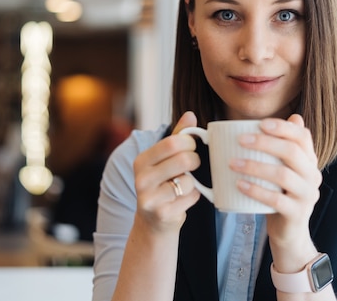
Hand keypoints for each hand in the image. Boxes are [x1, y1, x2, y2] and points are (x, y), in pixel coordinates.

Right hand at [132, 111, 201, 233]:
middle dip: (195, 161)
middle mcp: (142, 178)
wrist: (153, 221)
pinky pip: (191, 197)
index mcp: (141, 160)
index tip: (190, 147)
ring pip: (189, 181)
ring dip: (193, 183)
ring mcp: (150, 198)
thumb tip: (190, 114)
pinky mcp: (162, 214)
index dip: (189, 143)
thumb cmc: (162, 184)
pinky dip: (193, 197)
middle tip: (193, 165)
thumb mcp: (165, 159)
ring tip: (183, 186)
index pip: (173, 142)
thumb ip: (177, 136)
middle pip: (184, 160)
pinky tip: (182, 200)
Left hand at [230, 114, 322, 249]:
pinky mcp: (297, 213)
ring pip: (283, 175)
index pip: (303, 136)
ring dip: (255, 166)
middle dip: (264, 142)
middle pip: (292, 152)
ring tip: (232, 163)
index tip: (260, 123)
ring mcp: (307, 195)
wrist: (289, 231)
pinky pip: (276, 199)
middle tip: (240, 140)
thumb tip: (289, 117)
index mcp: (309, 160)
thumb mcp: (282, 169)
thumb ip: (280, 147)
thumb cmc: (280, 193)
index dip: (283, 127)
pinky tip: (239, 185)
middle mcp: (313, 175)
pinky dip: (256, 190)